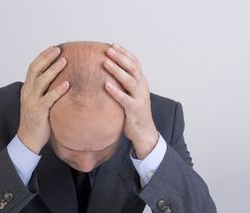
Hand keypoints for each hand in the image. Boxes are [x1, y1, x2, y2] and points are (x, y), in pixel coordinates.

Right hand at [18, 46, 69, 154]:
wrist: (28, 139)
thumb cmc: (37, 121)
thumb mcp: (39, 102)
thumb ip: (45, 91)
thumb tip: (60, 81)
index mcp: (27, 89)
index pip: (33, 68)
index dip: (43, 57)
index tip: (53, 48)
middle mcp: (27, 93)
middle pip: (35, 70)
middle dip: (47, 58)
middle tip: (59, 50)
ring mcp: (32, 102)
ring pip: (41, 81)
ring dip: (53, 70)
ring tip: (64, 61)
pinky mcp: (39, 112)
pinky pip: (49, 98)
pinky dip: (58, 90)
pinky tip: (67, 84)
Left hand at [103, 43, 158, 159]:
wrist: (144, 131)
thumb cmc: (134, 112)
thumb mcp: (131, 94)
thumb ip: (123, 83)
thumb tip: (108, 71)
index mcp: (141, 82)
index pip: (134, 62)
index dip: (124, 53)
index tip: (113, 44)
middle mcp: (142, 87)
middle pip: (133, 68)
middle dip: (120, 57)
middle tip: (108, 50)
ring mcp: (139, 98)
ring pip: (130, 81)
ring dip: (117, 70)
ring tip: (106, 63)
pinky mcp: (134, 110)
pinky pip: (124, 99)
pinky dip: (115, 91)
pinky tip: (105, 85)